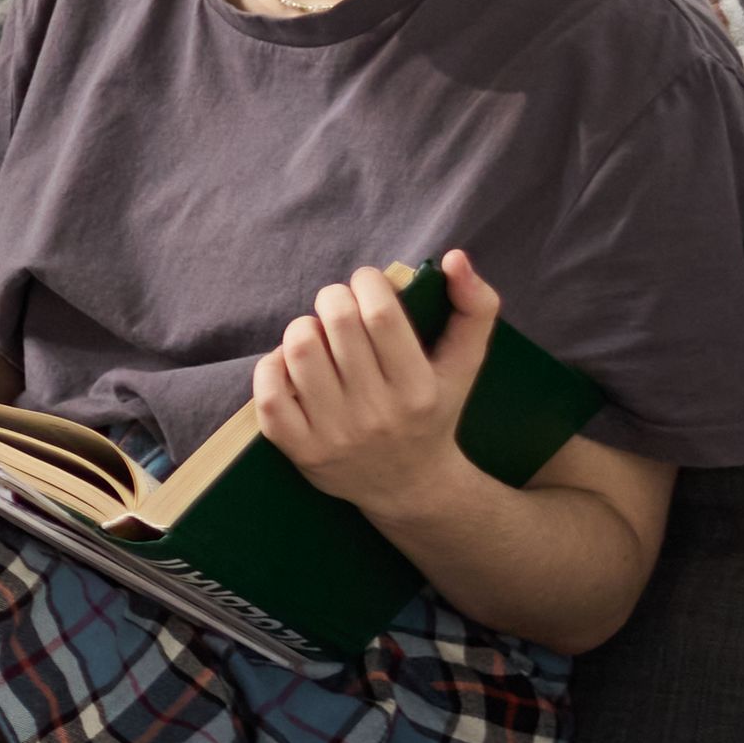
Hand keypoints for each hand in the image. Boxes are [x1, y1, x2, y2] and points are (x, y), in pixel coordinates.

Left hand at [248, 248, 494, 514]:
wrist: (409, 485)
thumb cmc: (435, 409)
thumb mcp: (465, 364)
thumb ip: (475, 307)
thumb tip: (454, 257)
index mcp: (419, 388)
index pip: (381, 316)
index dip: (366, 283)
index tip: (367, 281)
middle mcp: (377, 413)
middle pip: (336, 325)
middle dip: (332, 298)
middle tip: (338, 302)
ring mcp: (335, 434)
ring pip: (298, 352)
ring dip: (302, 327)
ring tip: (318, 332)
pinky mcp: (301, 450)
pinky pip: (268, 394)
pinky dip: (272, 365)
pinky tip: (291, 362)